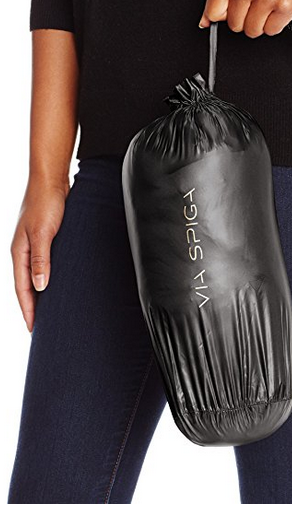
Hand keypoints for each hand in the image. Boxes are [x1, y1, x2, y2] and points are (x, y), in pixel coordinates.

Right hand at [10, 176, 69, 332]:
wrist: (51, 179)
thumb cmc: (46, 203)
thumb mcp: (43, 232)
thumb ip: (41, 259)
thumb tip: (40, 286)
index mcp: (18, 252)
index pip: (21, 288)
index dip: (28, 309)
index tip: (34, 328)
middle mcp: (23, 250)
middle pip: (26, 285)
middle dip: (32, 306)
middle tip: (41, 326)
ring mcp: (33, 244)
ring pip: (34, 275)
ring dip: (40, 293)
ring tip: (49, 310)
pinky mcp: (44, 238)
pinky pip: (43, 264)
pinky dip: (47, 277)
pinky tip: (57, 283)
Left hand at [198, 0, 291, 37]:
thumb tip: (205, 21)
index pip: (214, 12)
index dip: (224, 15)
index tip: (233, 10)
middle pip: (234, 26)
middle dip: (245, 19)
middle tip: (257, 4)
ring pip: (252, 31)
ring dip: (261, 24)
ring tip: (268, 5)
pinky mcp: (284, 7)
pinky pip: (271, 31)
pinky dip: (275, 24)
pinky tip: (278, 7)